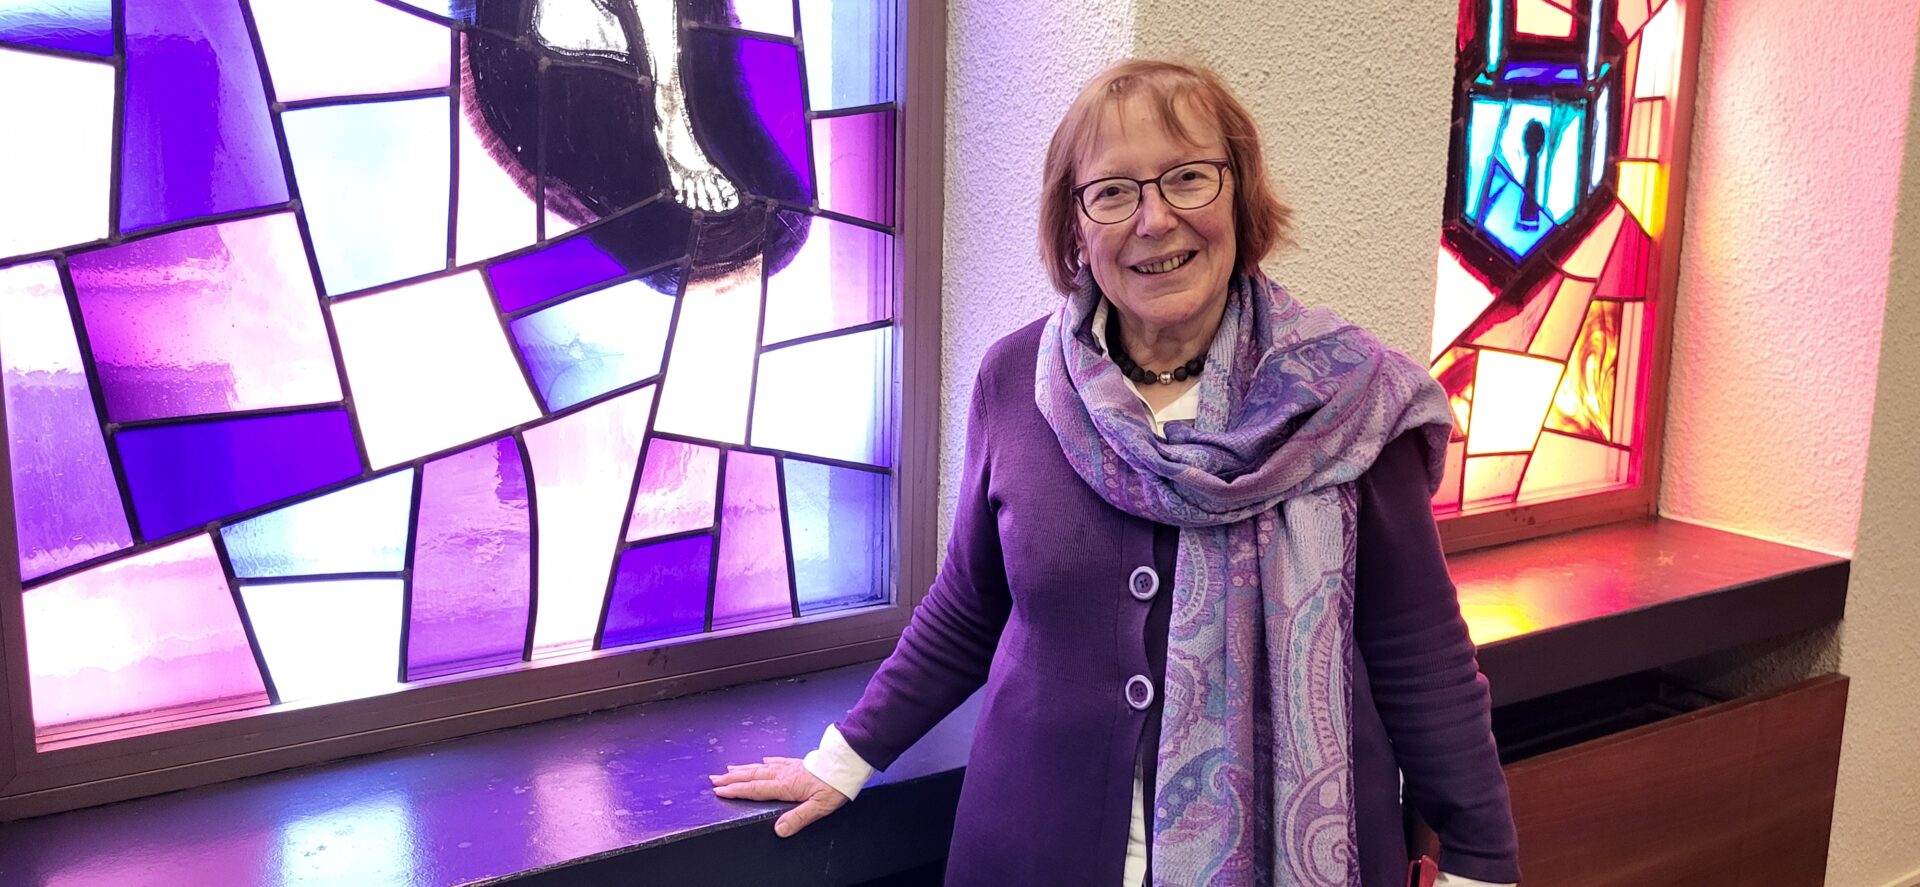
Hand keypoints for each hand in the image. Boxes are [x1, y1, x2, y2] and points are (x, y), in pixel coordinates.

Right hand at [709, 756, 848, 837]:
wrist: (847, 765)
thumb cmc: (835, 786)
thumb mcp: (819, 807)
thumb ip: (798, 818)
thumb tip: (778, 830)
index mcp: (786, 786)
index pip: (755, 789)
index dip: (736, 790)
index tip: (719, 791)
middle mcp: (783, 774)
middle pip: (752, 777)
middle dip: (732, 778)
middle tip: (714, 779)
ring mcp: (789, 767)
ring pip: (760, 768)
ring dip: (743, 769)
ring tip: (728, 769)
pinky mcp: (798, 763)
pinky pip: (776, 761)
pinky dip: (765, 762)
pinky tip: (761, 761)